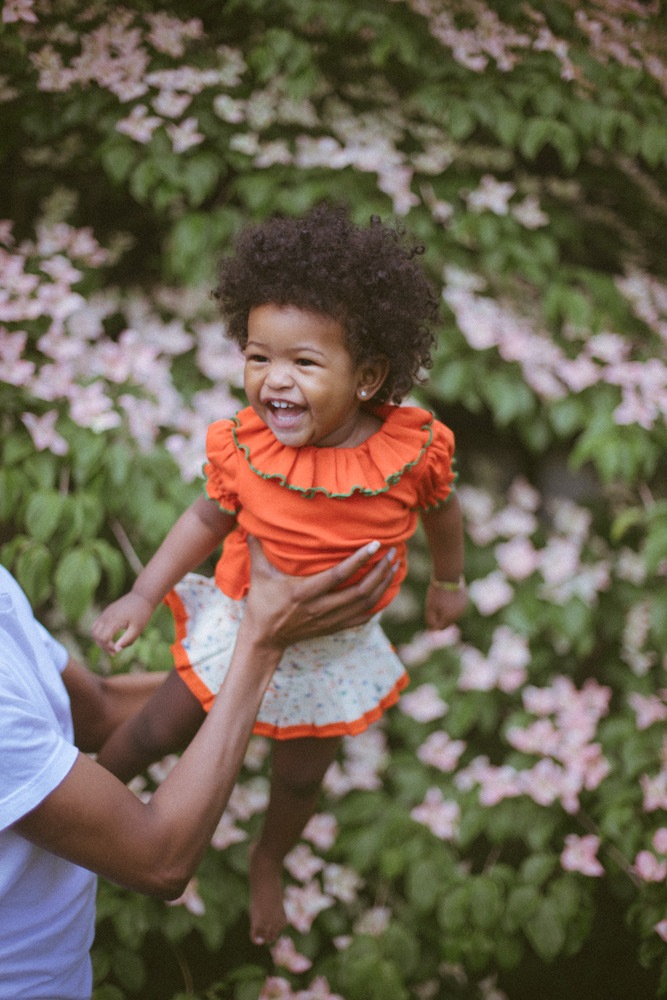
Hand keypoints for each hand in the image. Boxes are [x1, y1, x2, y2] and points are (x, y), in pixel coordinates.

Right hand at [92, 592, 154, 653]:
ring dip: (99, 640)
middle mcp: (106, 616)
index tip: (117, 651)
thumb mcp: (138, 629)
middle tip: (114, 652)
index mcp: (114, 620)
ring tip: (111, 646)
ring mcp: (105, 613)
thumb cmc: (142, 613)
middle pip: (95, 635)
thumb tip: (117, 649)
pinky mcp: (107, 611)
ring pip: (94, 630)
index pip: (103, 638)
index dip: (108, 647)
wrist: (142, 596)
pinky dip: (100, 633)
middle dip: (103, 646)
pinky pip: (97, 624)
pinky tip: (111, 637)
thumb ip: (127, 640)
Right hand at [242, 536, 396, 649]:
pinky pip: (363, 616)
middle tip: (393, 553)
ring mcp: (330, 620)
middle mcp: (321, 608)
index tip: (375, 544)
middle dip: (380, 571)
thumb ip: (256, 549)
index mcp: (304, 593)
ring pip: (366, 603)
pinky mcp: (334, 627)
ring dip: (383, 584)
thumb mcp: (258, 576)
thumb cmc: (262, 603)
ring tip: (394, 566)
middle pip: (360, 590)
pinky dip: (379, 603)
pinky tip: (387, 589)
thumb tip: (249, 525)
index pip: (338, 575)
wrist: (265, 639)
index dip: (359, 559)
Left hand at [425, 582, 467, 629]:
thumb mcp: (429, 607)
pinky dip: (452, 603)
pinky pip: (457, 605)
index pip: (440, 628)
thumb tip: (432, 630)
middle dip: (440, 617)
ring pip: (453, 613)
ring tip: (441, 599)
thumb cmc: (437, 592)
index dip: (433, 625)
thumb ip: (430, 620)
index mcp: (449, 618)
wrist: (448, 576)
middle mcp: (458, 614)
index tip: (429, 615)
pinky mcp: (465, 599)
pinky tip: (447, 595)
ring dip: (447, 610)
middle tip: (434, 606)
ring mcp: (463, 606)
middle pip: (447, 621)